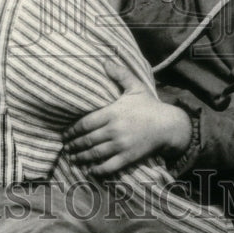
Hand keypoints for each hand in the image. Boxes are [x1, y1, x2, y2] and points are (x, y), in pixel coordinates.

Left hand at [62, 59, 191, 175]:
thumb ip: (120, 74)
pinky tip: (90, 170)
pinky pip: (109, 166)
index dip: (73, 130)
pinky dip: (98, 169)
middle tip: (66, 147)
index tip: (65, 134)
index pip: (85, 123)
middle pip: (87, 139)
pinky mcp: (128, 157)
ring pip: (95, 153)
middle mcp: (114, 130)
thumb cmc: (150, 105)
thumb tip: (105, 62)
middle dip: (74, 145)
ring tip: (73, 159)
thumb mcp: (135, 86)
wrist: (168, 125)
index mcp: (112, 112)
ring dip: (81, 157)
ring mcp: (121, 145)